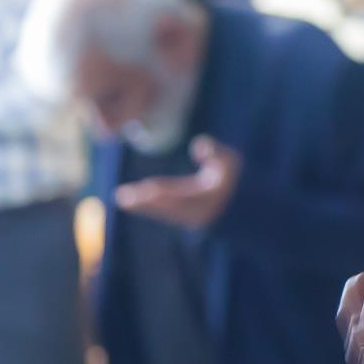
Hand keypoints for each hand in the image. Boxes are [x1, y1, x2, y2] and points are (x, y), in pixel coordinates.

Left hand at [114, 135, 240, 230]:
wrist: (241, 205)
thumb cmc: (235, 179)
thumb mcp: (230, 161)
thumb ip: (215, 151)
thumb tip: (197, 145)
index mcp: (206, 198)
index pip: (182, 195)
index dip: (163, 192)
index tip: (146, 188)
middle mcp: (196, 211)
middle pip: (167, 206)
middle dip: (145, 201)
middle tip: (122, 196)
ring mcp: (190, 217)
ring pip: (163, 211)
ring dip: (143, 205)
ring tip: (122, 199)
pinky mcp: (184, 218)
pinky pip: (164, 213)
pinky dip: (150, 207)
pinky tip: (134, 202)